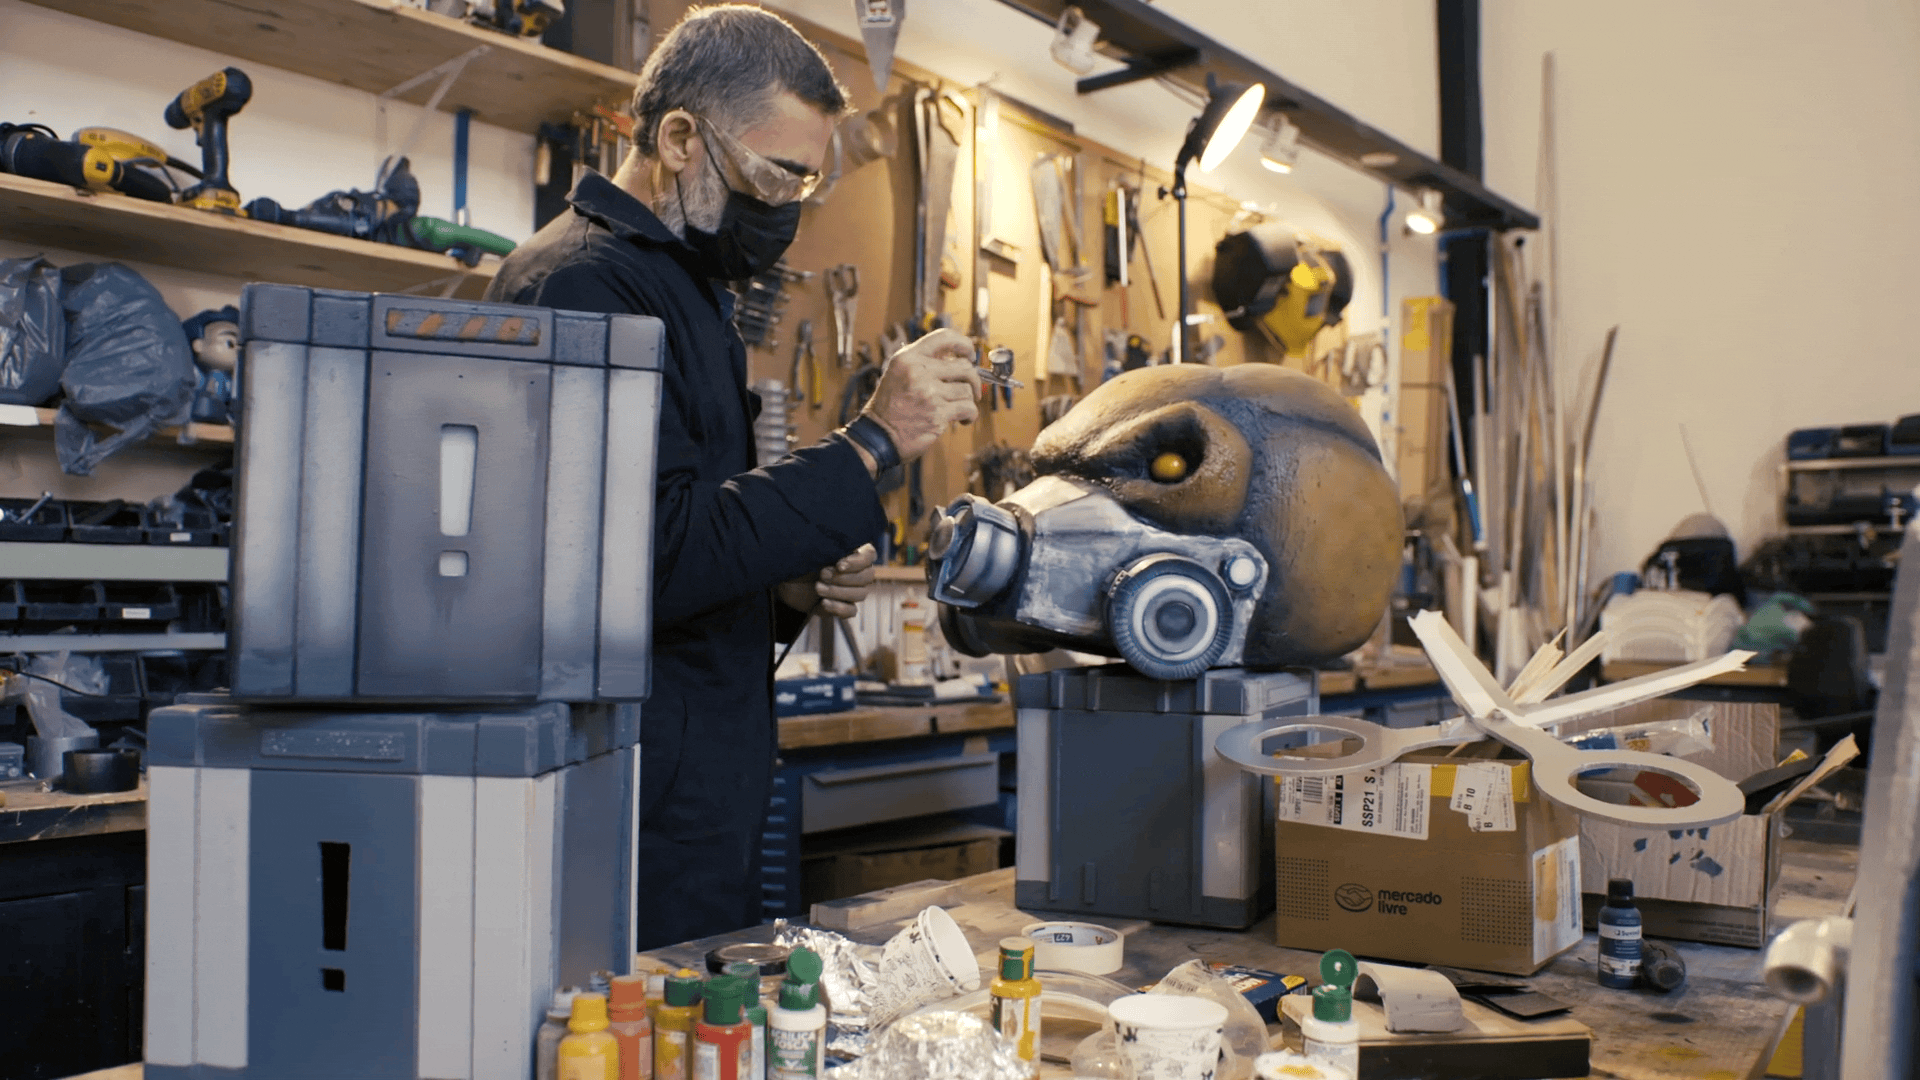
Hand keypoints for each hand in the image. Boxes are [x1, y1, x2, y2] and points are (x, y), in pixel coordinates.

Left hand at [776, 544, 877, 618]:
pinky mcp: (841, 606)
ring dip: (839, 592)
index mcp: (850, 552)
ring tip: (817, 588)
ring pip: (861, 594)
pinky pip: (851, 611)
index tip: (839, 564)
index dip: (858, 562)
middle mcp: (854, 570)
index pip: (870, 555)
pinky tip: (822, 604)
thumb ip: (826, 545)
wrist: (782, 580)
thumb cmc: (796, 558)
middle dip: (843, 577)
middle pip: (866, 576)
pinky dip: (839, 608)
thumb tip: (836, 544)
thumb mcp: (809, 547)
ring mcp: (849, 589)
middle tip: (821, 574)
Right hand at [861, 328, 980, 462]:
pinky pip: (968, 409)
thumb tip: (958, 359)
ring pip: (967, 389)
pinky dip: (971, 415)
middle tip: (971, 388)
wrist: (879, 435)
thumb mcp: (898, 372)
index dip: (964, 344)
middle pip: (964, 367)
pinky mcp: (938, 414)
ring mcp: (929, 393)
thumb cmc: (890, 405)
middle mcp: (918, 372)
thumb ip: (923, 362)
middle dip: (973, 379)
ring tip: (960, 407)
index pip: (944, 337)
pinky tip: (963, 419)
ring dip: (968, 399)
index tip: (969, 355)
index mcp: (908, 357)